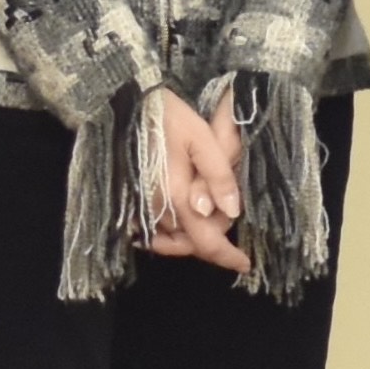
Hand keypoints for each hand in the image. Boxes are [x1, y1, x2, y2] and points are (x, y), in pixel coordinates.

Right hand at [139, 87, 250, 270]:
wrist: (124, 104)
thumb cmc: (166, 117)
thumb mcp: (202, 139)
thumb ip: (218, 177)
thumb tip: (233, 212)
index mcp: (176, 197)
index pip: (206, 241)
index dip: (227, 256)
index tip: (245, 264)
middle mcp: (155, 211)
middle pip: (191, 243)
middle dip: (214, 235)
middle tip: (229, 209)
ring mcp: (140, 209)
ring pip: (172, 241)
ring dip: (193, 237)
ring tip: (211, 218)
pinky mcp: (131, 203)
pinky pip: (153, 232)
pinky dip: (171, 236)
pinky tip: (184, 220)